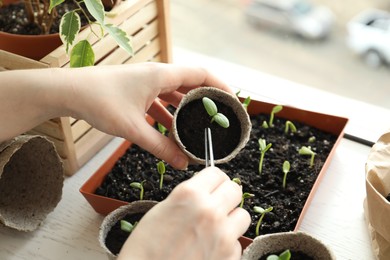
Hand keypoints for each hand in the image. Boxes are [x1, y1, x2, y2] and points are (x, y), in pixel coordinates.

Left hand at [65, 63, 233, 168]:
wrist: (69, 92)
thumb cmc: (100, 101)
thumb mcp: (133, 128)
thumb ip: (159, 146)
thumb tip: (181, 163)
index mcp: (162, 75)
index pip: (202, 74)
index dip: (221, 86)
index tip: (233, 102)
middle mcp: (157, 75)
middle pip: (191, 84)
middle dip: (206, 101)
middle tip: (218, 119)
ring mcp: (147, 82)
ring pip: (175, 94)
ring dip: (186, 110)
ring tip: (197, 129)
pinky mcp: (137, 90)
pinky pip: (160, 100)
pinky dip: (169, 114)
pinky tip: (171, 131)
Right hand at [117, 167, 250, 259]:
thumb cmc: (146, 247)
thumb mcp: (163, 209)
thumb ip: (189, 196)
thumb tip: (206, 192)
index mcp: (190, 194)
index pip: (217, 173)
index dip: (213, 180)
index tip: (212, 186)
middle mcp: (210, 211)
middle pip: (235, 190)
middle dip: (226, 196)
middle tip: (217, 204)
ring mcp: (223, 235)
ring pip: (243, 216)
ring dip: (231, 220)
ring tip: (214, 228)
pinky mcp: (229, 257)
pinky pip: (237, 243)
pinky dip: (227, 244)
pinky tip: (210, 249)